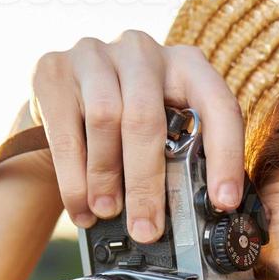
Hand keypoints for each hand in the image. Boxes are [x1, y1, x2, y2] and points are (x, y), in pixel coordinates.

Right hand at [30, 30, 245, 241]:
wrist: (67, 100)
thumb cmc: (126, 126)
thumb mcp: (162, 131)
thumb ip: (181, 159)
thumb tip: (200, 215)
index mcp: (186, 65)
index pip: (217, 105)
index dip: (225, 156)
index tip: (223, 202)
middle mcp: (142, 51)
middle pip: (147, 117)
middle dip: (147, 183)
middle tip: (147, 229)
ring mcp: (95, 54)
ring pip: (104, 119)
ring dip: (106, 177)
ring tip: (107, 212)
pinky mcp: (53, 71)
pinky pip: (65, 131)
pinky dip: (73, 179)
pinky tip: (81, 207)